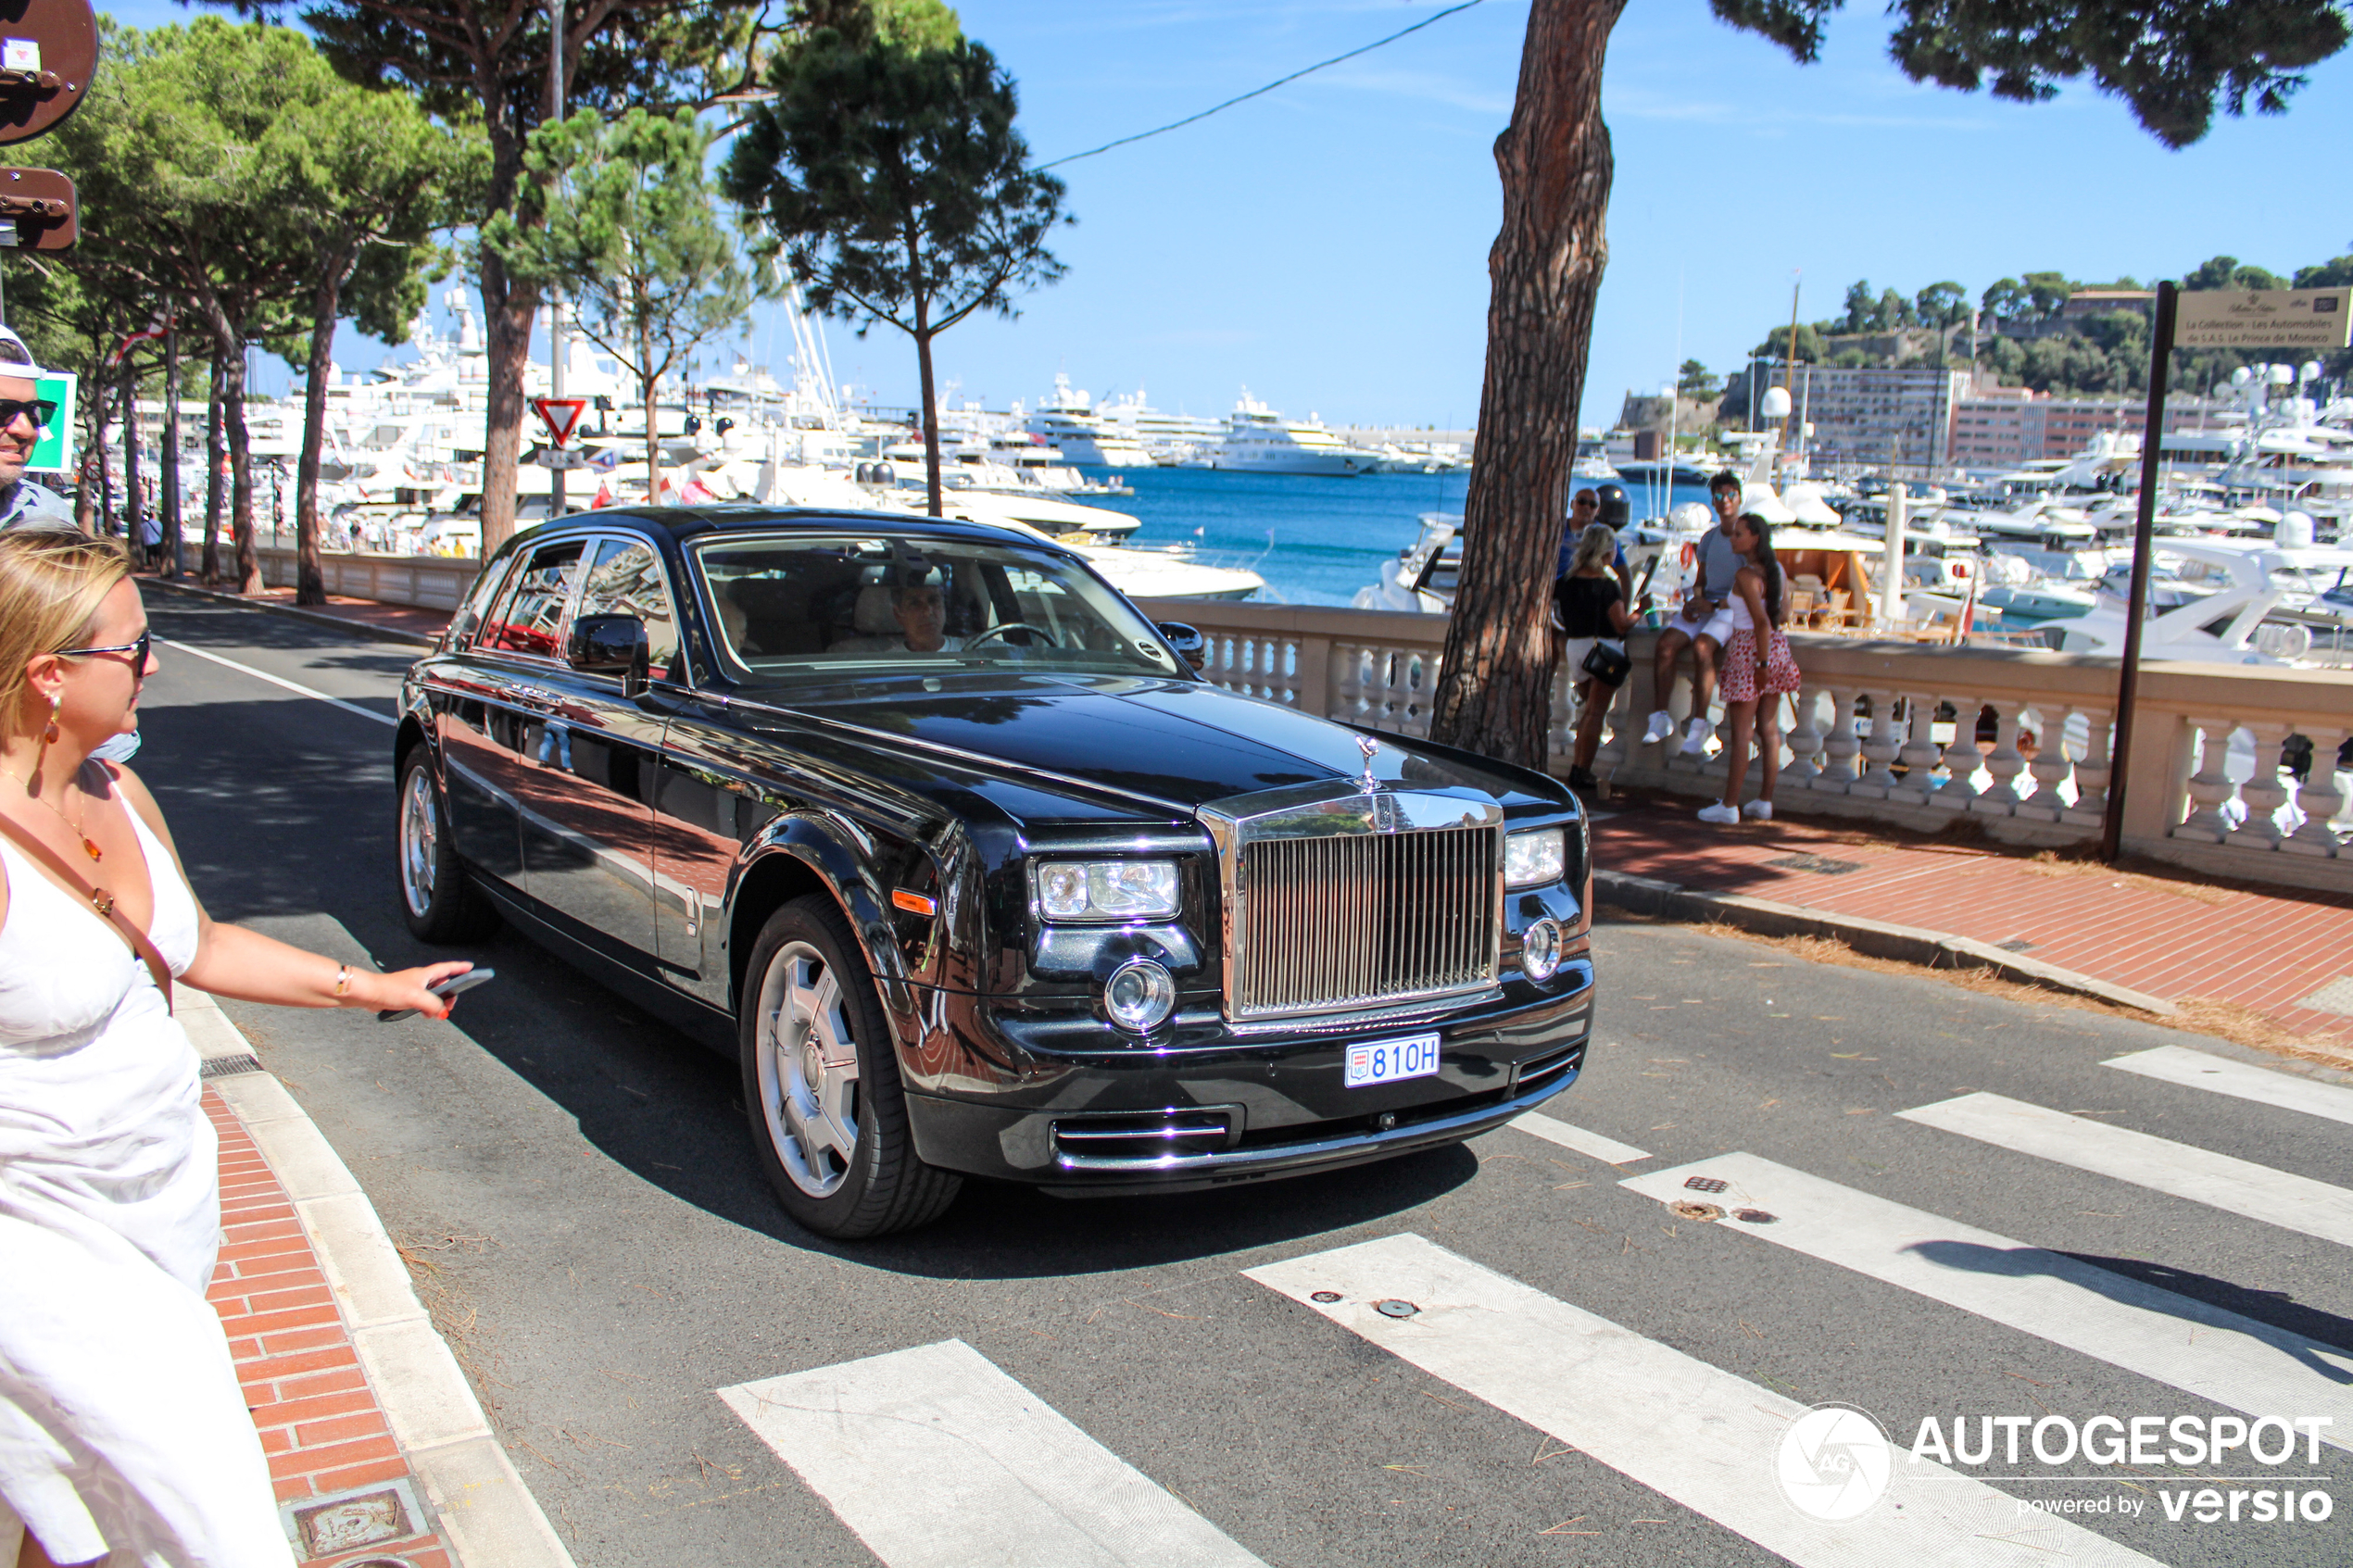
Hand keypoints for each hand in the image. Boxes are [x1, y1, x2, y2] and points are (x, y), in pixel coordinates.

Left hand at [350, 961, 473, 1018]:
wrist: (368, 994)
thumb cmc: (389, 990)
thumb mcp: (416, 998)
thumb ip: (433, 1005)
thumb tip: (443, 1013)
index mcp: (425, 974)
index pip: (447, 968)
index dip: (460, 967)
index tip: (471, 967)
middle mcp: (420, 979)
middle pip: (442, 984)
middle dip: (448, 995)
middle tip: (450, 1005)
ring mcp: (412, 988)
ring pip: (432, 995)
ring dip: (436, 1004)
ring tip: (435, 1013)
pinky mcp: (405, 996)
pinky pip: (422, 1001)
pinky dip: (426, 1008)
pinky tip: (423, 1014)